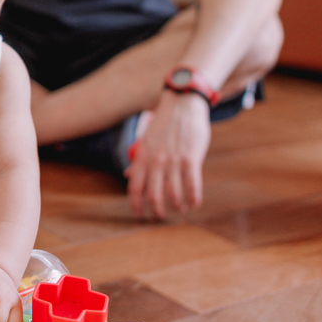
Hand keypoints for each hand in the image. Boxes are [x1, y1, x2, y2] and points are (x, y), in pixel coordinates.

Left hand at [125, 91, 210, 218]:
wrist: (183, 104)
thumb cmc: (164, 124)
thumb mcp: (146, 140)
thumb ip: (138, 160)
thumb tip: (127, 177)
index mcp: (142, 156)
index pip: (134, 186)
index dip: (135, 204)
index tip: (138, 215)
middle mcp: (156, 160)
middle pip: (153, 195)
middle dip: (157, 211)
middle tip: (160, 216)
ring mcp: (174, 160)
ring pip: (173, 194)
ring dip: (177, 206)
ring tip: (180, 208)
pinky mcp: (191, 158)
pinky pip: (192, 186)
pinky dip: (193, 198)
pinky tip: (194, 203)